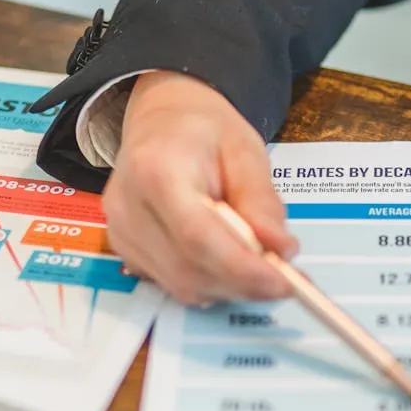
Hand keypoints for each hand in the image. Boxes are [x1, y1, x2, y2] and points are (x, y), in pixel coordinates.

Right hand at [102, 71, 297, 304]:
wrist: (162, 122)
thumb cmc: (204, 132)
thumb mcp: (245, 151)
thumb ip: (261, 201)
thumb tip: (282, 250)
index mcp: (157, 169)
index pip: (197, 235)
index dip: (243, 268)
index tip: (284, 282)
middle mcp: (128, 207)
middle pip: (190, 268)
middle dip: (245, 283)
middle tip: (288, 281)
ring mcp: (122, 232)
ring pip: (184, 285)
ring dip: (232, 287)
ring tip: (265, 269)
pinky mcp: (125, 251)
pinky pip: (175, 284)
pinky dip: (212, 284)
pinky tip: (234, 265)